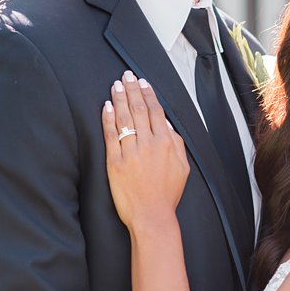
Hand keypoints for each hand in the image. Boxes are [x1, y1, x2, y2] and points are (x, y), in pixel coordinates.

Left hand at [103, 72, 188, 229]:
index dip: (148, 95)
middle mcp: (149, 144)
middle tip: (127, 75)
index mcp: (167, 143)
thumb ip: (176, 143)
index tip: (143, 82)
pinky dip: (108, 119)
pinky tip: (107, 106)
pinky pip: (110, 135)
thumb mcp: (183, 167)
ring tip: (116, 85)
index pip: (156, 112)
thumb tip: (167, 125)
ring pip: (124, 118)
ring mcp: (131, 151)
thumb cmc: (167, 194)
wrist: (152, 215)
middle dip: (132, 90)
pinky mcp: (115, 161)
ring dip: (120, 98)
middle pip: (139, 110)